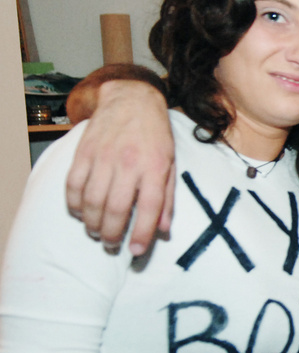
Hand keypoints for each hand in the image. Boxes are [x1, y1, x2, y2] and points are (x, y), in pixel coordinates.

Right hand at [66, 78, 174, 255]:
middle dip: (112, 234)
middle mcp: (128, 164)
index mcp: (154, 168)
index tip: (136, 251)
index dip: (142, 233)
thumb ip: (168, 198)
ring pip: (92, 201)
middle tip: (112, 244)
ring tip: (98, 233)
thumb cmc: (155, 136)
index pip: (149, 207)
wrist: (132, 100)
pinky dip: (75, 205)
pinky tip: (82, 213)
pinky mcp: (84, 153)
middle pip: (116, 209)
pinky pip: (73, 185)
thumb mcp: (171, 164)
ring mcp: (103, 157)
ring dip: (92, 224)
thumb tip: (163, 230)